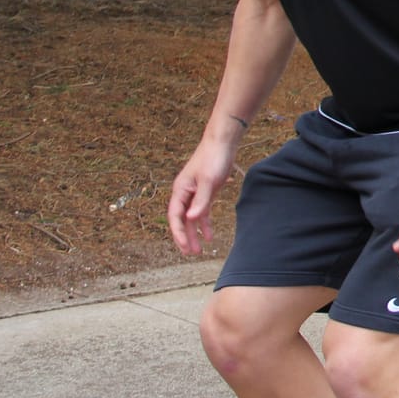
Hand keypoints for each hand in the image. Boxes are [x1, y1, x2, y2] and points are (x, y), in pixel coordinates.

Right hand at [166, 136, 236, 254]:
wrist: (223, 143)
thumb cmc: (213, 158)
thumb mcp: (208, 181)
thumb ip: (201, 200)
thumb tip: (191, 218)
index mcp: (180, 190)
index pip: (175, 216)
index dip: (178, 233)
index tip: (184, 247)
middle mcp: (185, 193)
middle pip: (181, 220)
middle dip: (185, 237)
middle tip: (190, 254)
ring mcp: (195, 193)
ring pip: (192, 218)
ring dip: (194, 234)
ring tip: (199, 250)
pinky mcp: (206, 192)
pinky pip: (202, 212)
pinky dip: (205, 224)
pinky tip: (210, 236)